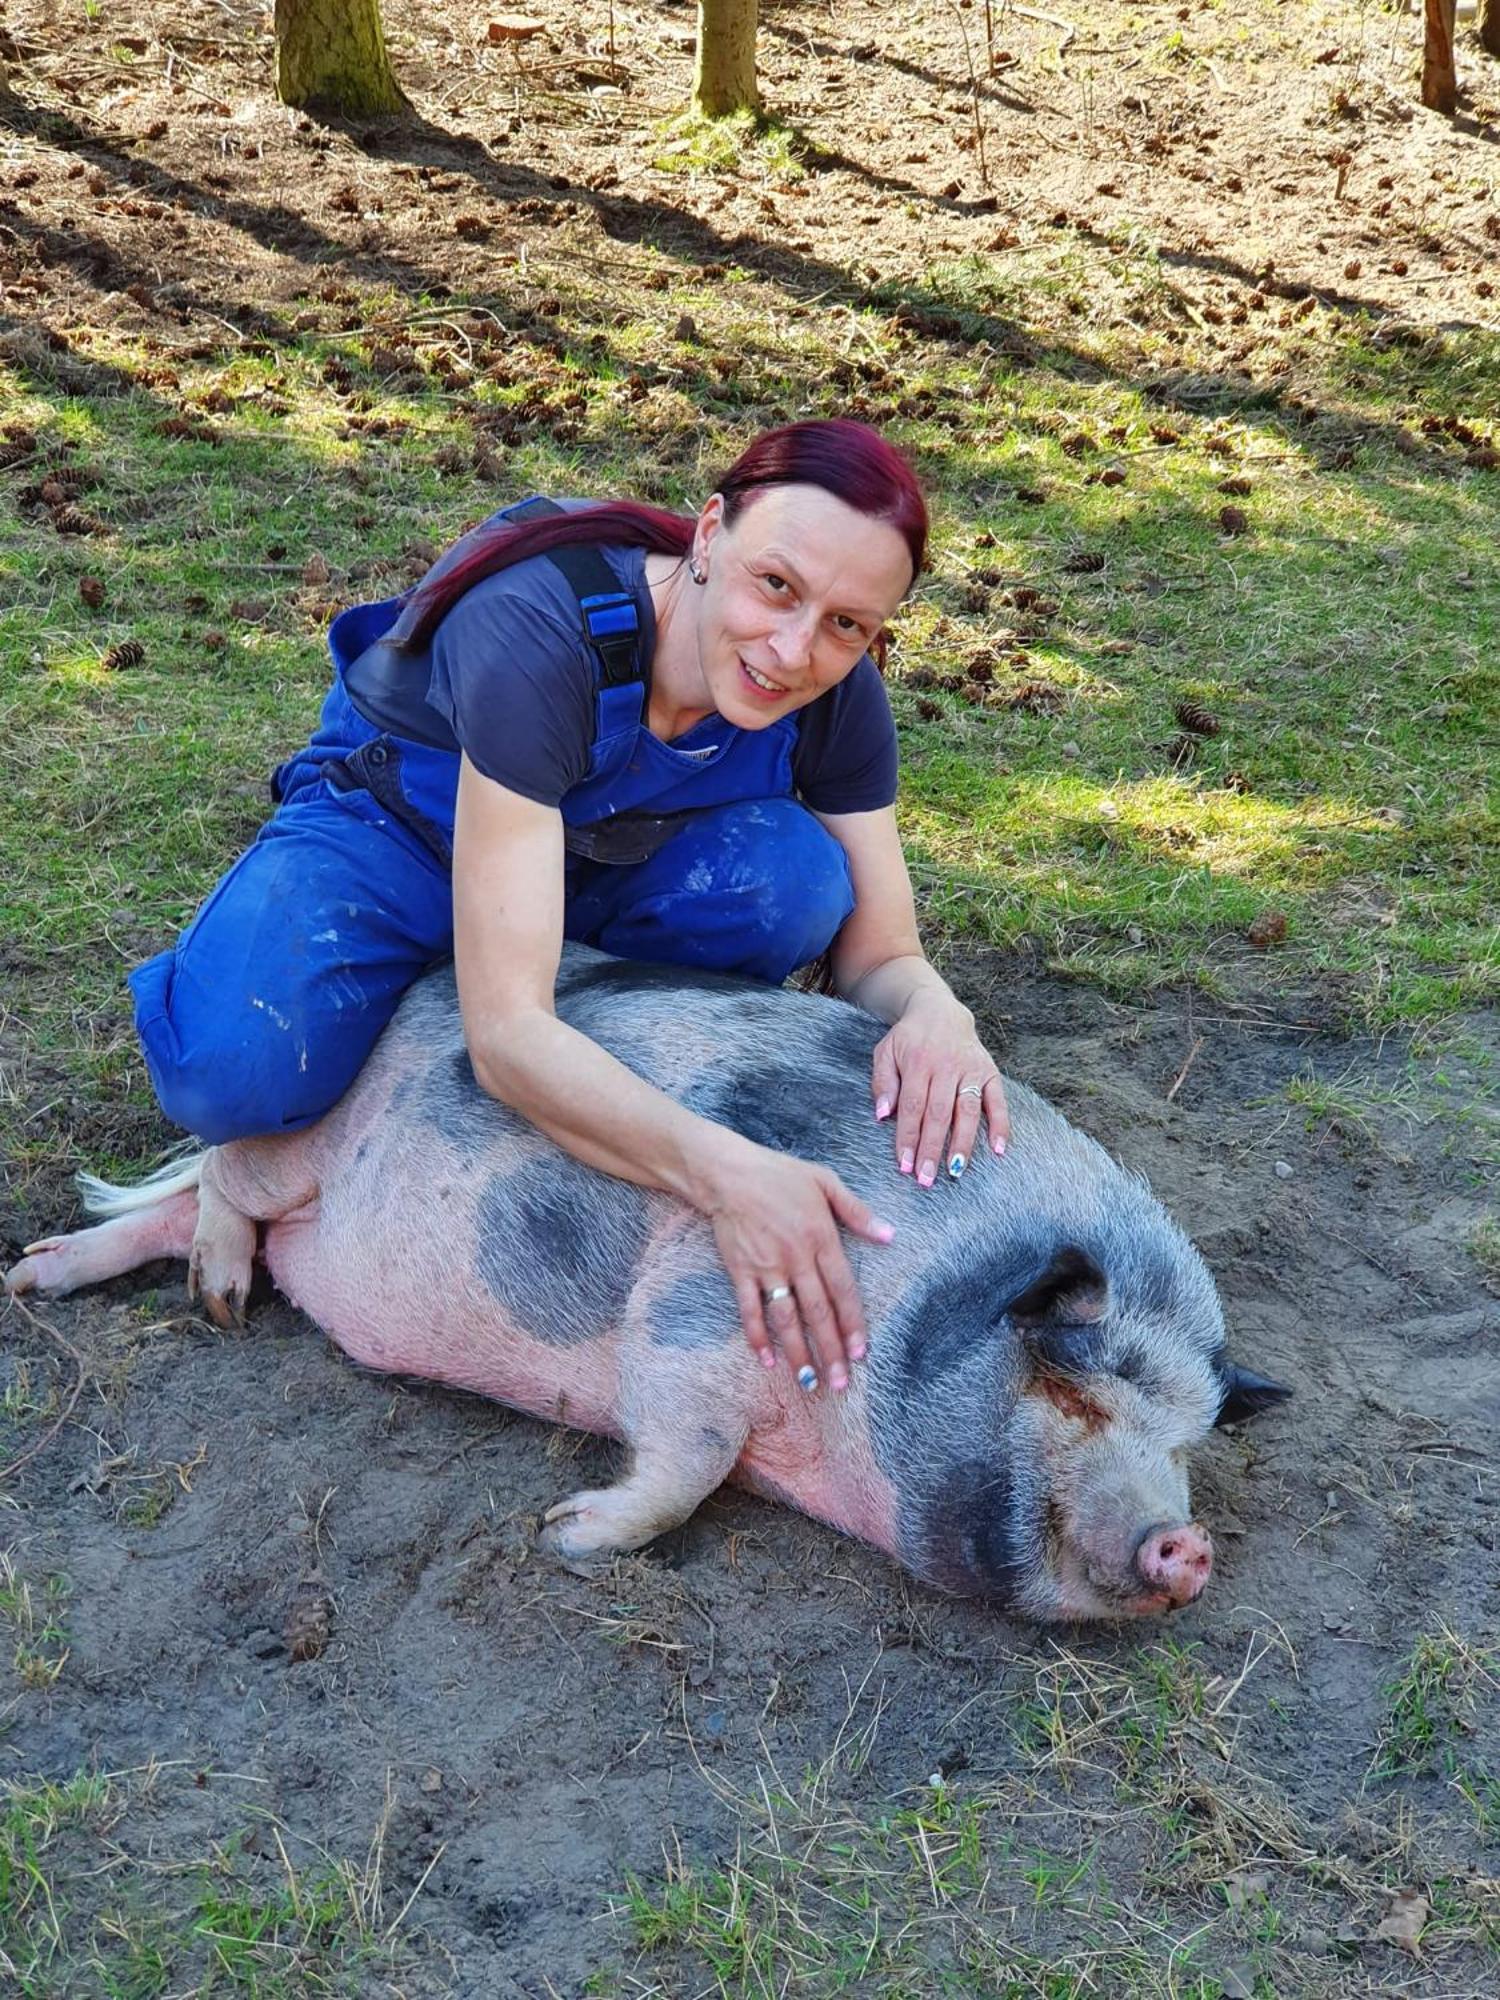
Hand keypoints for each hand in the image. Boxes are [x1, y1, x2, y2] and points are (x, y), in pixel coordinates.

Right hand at [702, 1140, 894, 1394]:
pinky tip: (767, 1361)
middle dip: (831, 1350)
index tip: (861, 1353)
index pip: (842, 1290)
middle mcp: (796, 1257)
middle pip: (817, 1312)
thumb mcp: (825, 1181)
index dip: (853, 1324)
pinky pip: (750, 1310)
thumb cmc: (779, 1174)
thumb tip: (889, 1236)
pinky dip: (757, 1336)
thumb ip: (857, 1212)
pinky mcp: (740, 1271)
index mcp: (821, 1237)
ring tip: (809, 1381)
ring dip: (798, 1352)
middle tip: (840, 1383)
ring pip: (786, 1318)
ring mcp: (767, 1266)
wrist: (727, 1172)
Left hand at [871, 995, 1009, 1186]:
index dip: (908, 1137)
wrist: (939, 1011)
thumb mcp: (885, 1052)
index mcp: (918, 1062)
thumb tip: (882, 1114)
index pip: (912, 1106)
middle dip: (932, 1148)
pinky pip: (998, 1101)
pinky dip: (1001, 1125)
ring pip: (968, 1110)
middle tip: (926, 1178)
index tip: (905, 1164)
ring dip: (963, 1143)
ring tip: (957, 1171)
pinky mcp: (990, 1071)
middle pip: (939, 1113)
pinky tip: (999, 1150)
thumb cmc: (908, 1039)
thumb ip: (882, 1082)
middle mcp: (946, 1066)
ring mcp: (971, 1069)